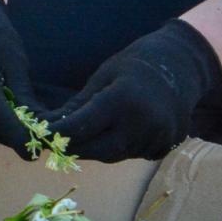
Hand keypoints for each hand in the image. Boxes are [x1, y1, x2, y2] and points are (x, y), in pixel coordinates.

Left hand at [42, 20, 221, 161]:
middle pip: (99, 150)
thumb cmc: (134, 65)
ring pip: (115, 155)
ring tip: (78, 141)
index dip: (59, 134)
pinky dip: (116, 149)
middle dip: (75, 149)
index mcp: (123, 100)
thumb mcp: (103, 76)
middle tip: (56, 144)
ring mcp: (158, 138)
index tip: (40, 136)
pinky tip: (108, 138)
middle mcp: (143, 123)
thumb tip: (50, 124)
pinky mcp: (166, 147)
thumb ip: (79, 104)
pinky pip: (132, 154)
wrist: (180, 68)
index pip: (83, 126)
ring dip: (95, 150)